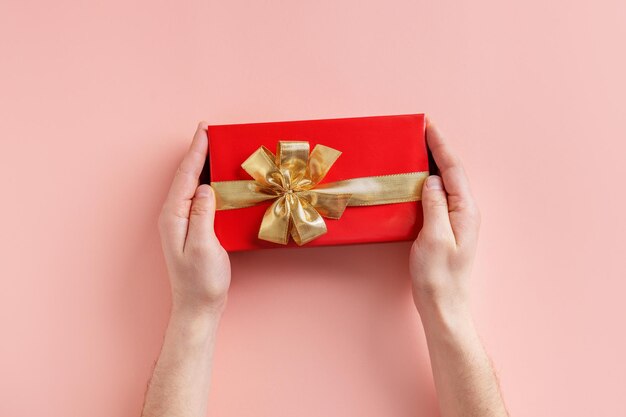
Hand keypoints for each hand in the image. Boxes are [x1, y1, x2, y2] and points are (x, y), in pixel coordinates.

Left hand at [158, 122, 230, 316]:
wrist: (197, 306)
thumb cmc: (201, 282)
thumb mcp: (205, 247)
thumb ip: (203, 215)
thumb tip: (206, 187)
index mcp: (174, 216)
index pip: (185, 176)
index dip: (196, 151)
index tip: (205, 130)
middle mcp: (173, 215)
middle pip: (185, 176)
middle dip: (197, 152)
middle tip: (210, 131)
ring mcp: (180, 221)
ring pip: (190, 184)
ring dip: (201, 164)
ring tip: (214, 147)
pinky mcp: (191, 228)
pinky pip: (196, 196)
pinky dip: (206, 181)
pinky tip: (216, 177)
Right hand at [409, 120, 480, 316]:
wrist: (443, 306)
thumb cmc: (439, 277)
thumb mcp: (434, 238)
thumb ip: (434, 206)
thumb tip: (431, 180)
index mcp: (465, 211)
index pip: (453, 169)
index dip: (440, 145)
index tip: (428, 125)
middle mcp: (465, 212)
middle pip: (452, 171)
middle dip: (438, 148)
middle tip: (421, 130)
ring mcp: (457, 220)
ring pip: (446, 182)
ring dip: (434, 162)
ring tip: (419, 147)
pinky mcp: (446, 228)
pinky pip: (439, 196)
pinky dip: (429, 181)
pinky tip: (418, 179)